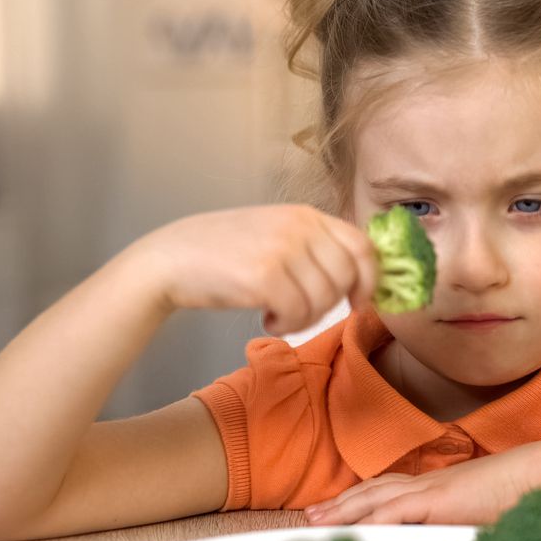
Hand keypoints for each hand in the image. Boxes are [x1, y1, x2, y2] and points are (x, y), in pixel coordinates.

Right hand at [130, 204, 377, 334]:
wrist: (171, 259)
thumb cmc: (224, 253)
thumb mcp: (275, 234)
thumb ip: (313, 247)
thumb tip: (358, 280)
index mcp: (306, 214)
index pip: (362, 246)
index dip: (369, 279)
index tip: (357, 302)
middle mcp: (299, 225)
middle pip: (347, 277)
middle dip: (331, 305)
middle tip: (303, 312)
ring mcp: (282, 248)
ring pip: (325, 299)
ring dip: (306, 318)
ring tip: (280, 315)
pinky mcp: (264, 274)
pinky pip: (299, 312)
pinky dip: (287, 325)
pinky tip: (266, 319)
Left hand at [302, 447, 537, 525]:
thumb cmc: (521, 493)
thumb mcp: (483, 509)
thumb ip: (463, 517)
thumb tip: (453, 529)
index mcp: (439, 484)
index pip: (390, 488)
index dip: (360, 497)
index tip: (337, 507)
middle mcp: (429, 482)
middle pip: (373, 490)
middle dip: (340, 503)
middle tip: (310, 515)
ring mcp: (432, 488)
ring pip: (375, 497)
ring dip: (343, 510)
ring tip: (317, 521)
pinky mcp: (438, 500)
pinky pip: (396, 511)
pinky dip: (370, 519)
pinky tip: (351, 530)